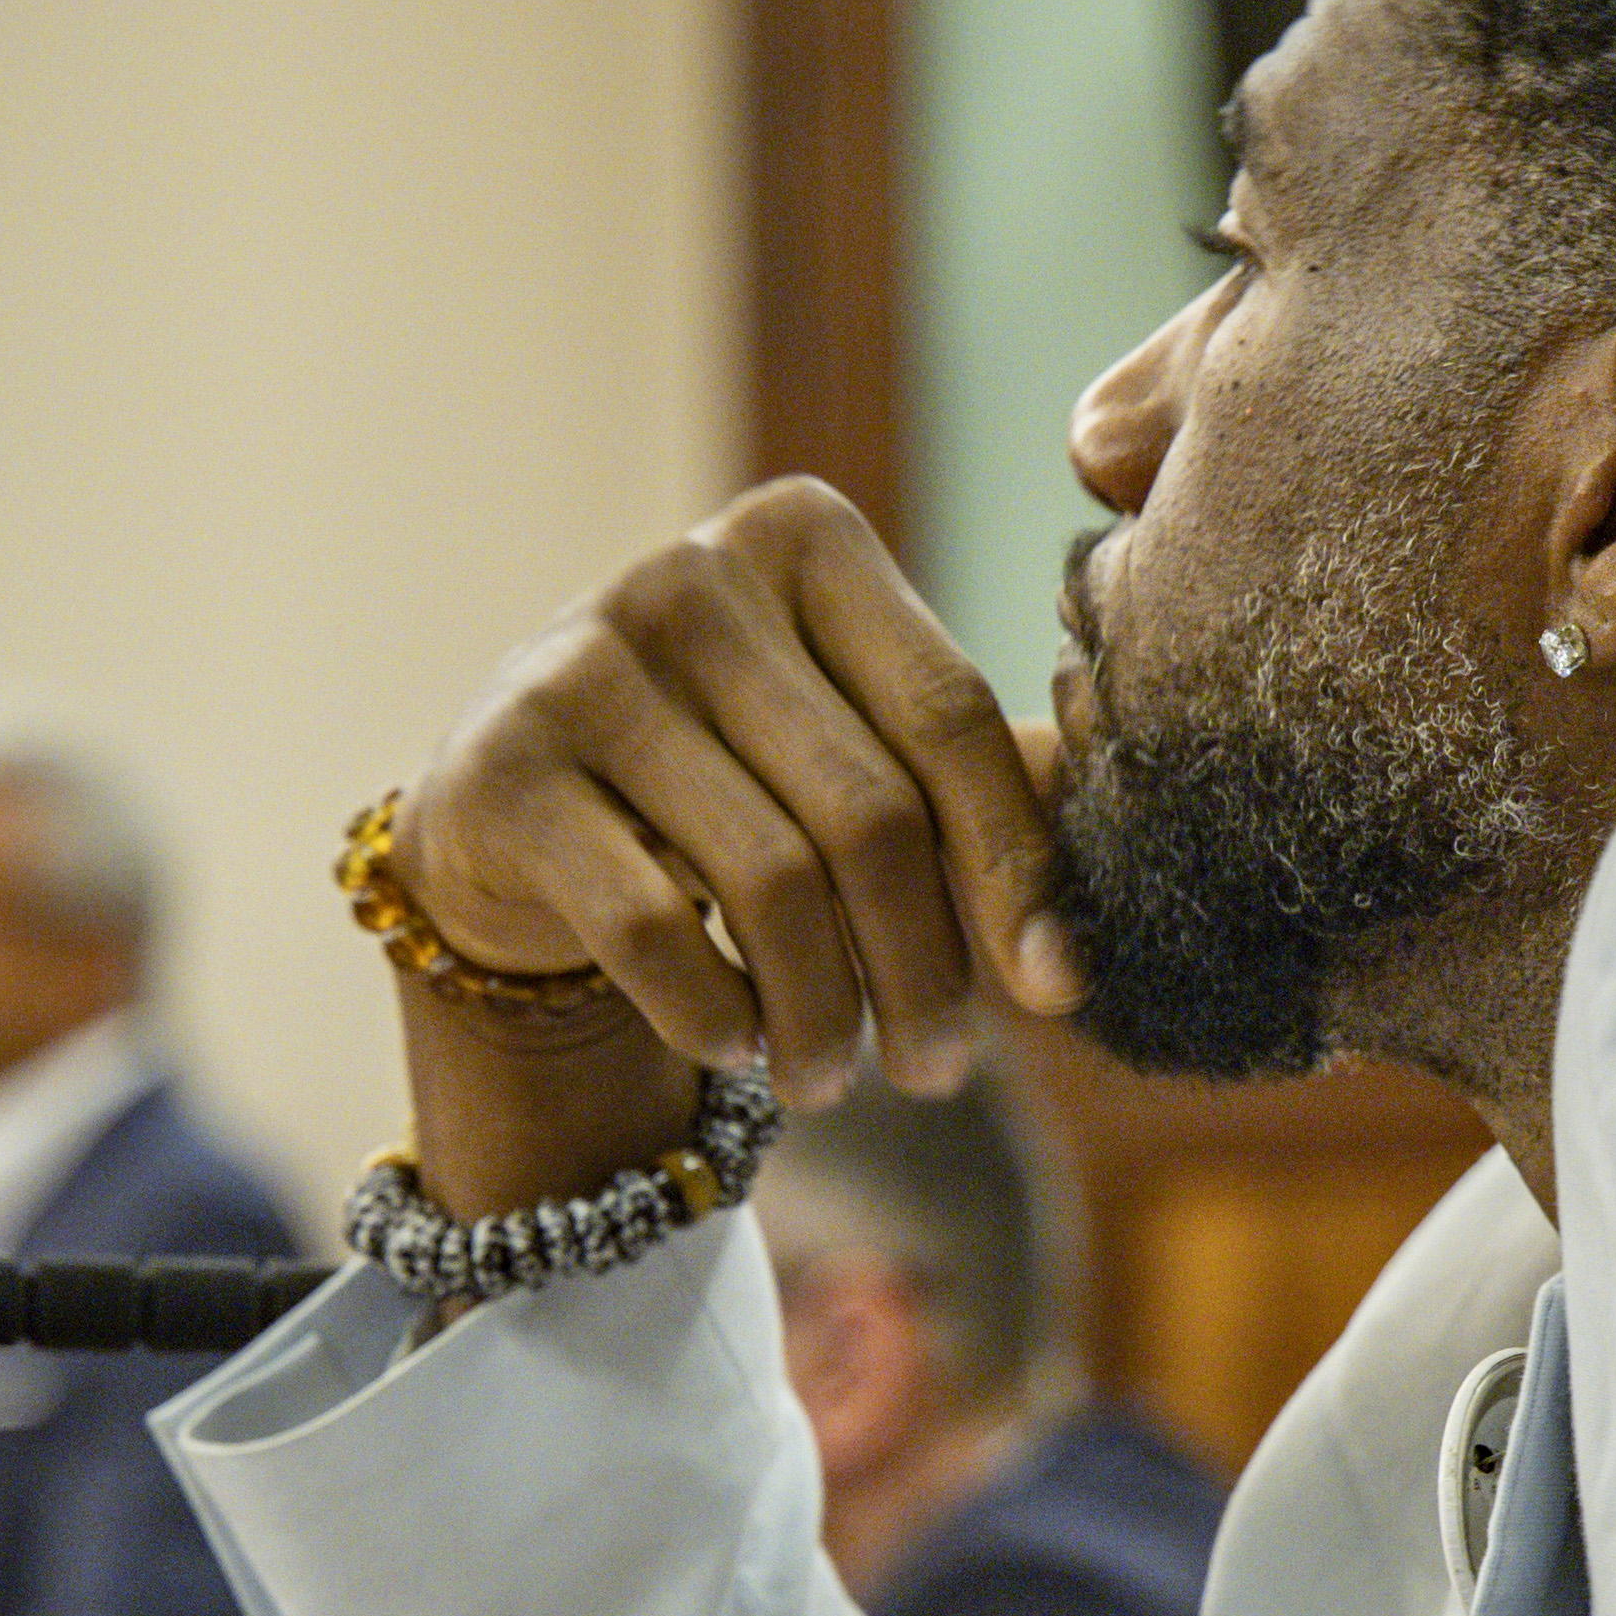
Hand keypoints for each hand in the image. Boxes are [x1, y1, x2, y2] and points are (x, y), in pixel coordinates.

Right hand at [393, 480, 1079, 1101]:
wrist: (508, 812)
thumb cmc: (727, 778)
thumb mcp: (850, 746)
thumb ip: (980, 784)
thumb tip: (1114, 909)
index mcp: (806, 539)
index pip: (948, 716)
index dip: (1015, 869)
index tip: (1056, 993)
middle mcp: (689, 575)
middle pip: (868, 811)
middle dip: (922, 971)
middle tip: (938, 1071)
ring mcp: (582, 662)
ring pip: (768, 880)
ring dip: (822, 1014)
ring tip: (832, 1076)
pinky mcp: (501, 767)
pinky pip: (649, 925)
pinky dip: (712, 1012)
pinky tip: (733, 1045)